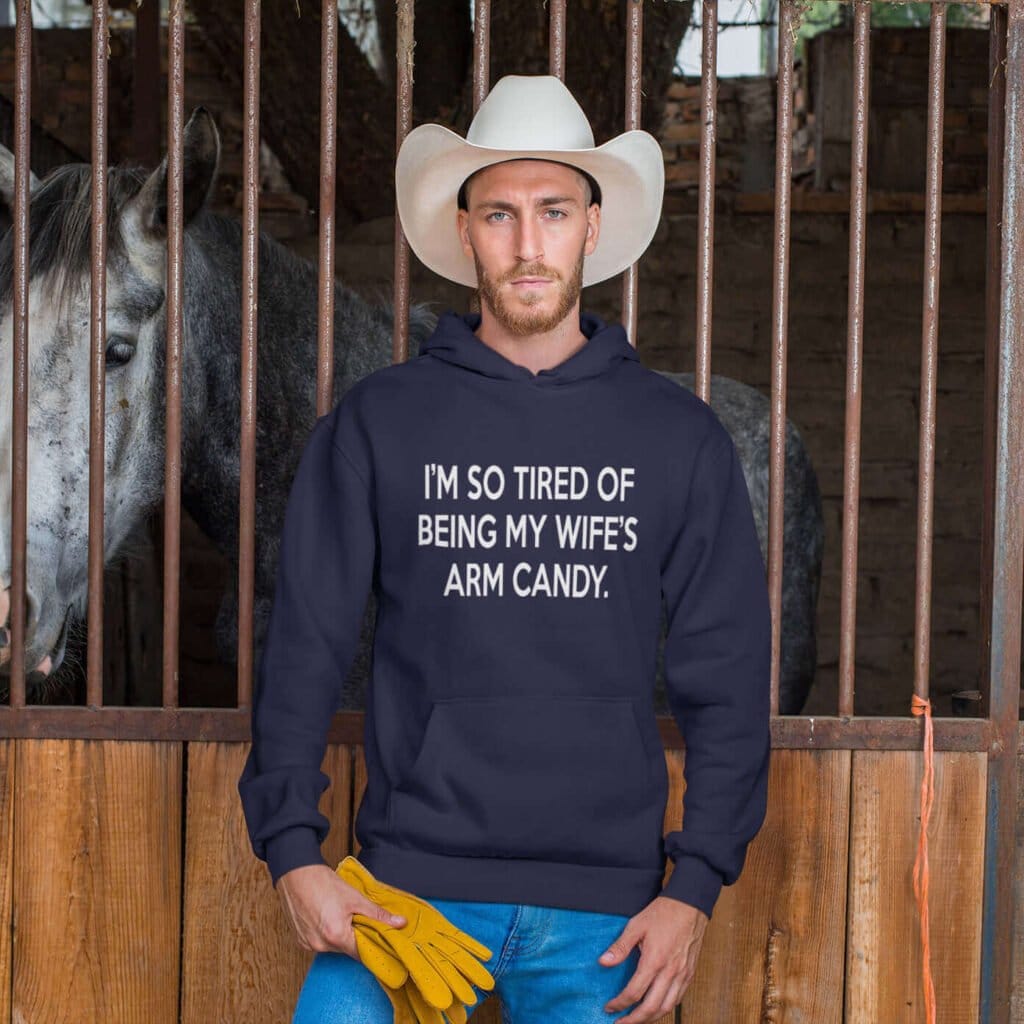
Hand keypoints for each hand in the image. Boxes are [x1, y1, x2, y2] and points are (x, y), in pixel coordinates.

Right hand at [275, 862, 407, 957]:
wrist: (296, 873)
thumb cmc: (323, 883)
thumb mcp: (356, 898)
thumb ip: (378, 914)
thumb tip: (400, 923)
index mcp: (335, 936)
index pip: (361, 953)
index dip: (373, 947)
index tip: (382, 941)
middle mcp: (320, 945)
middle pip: (347, 949)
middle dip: (357, 937)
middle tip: (362, 920)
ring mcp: (308, 944)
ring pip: (333, 946)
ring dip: (341, 934)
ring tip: (343, 914)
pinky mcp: (300, 939)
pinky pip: (320, 942)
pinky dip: (327, 933)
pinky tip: (329, 916)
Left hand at [597, 896, 707, 1022]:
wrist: (689, 905)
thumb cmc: (663, 913)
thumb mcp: (636, 925)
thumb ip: (620, 946)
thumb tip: (604, 962)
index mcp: (655, 960)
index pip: (634, 992)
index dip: (620, 1004)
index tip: (609, 1007)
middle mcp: (670, 972)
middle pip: (651, 1008)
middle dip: (634, 1020)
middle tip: (620, 1023)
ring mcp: (682, 975)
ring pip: (666, 1008)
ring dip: (650, 1019)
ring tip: (636, 1020)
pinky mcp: (689, 974)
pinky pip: (677, 1000)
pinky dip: (665, 1009)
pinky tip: (655, 1008)